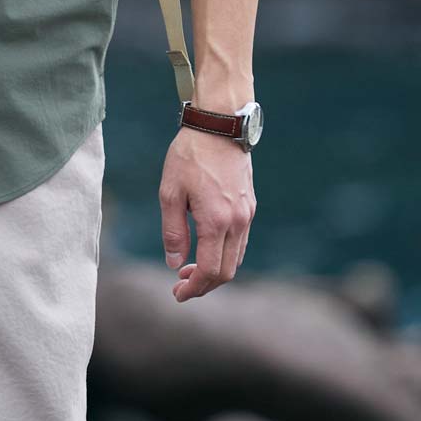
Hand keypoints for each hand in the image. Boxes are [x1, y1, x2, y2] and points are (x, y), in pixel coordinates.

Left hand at [158, 125, 255, 301]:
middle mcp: (237, 222)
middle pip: (227, 272)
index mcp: (216, 221)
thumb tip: (174, 264)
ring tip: (188, 270)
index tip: (177, 294)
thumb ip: (173, 231)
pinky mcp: (250, 206)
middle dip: (204, 285)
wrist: (219, 126)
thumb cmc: (189, 156)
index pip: (210, 271)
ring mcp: (247, 215)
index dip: (194, 288)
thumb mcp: (170, 193)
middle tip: (180, 286)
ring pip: (236, 259)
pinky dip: (224, 255)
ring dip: (214, 271)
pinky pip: (240, 242)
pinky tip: (205, 249)